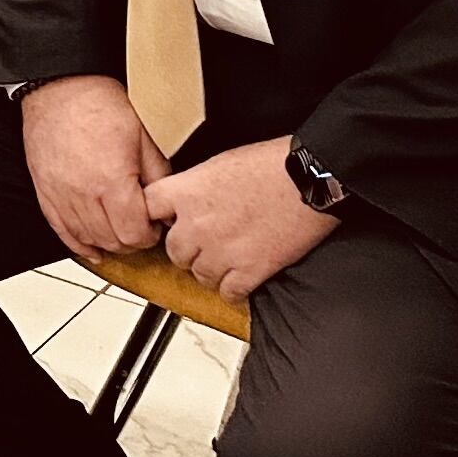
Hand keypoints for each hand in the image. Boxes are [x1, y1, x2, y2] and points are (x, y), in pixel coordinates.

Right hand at [19, 75, 170, 259]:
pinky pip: (61, 231)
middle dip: (131, 240)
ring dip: (108, 242)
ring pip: (87, 239)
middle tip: (139, 226)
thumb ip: (158, 176)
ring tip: (119, 231)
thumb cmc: (99, 106)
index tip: (153, 224)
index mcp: (112, 182)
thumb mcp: (143, 138)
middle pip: (112, 241)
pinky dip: (78, 244)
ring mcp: (61, 195)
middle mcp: (83, 195)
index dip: (150, 235)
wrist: (61, 89)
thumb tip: (166, 205)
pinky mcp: (45, 192)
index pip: (134, 234)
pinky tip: (91, 247)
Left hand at [143, 137, 334, 299]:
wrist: (310, 177)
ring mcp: (222, 251)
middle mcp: (197, 224)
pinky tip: (242, 276)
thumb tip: (183, 200)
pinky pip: (228, 293)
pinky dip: (233, 288)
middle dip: (187, 248)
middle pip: (173, 250)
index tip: (167, 221)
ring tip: (226, 259)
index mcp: (186, 192)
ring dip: (210, 269)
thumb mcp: (216, 164)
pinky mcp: (251, 271)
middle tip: (204, 243)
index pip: (147, 211)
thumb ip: (193, 186)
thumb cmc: (270, 164)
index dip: (157, 218)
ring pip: (198, 275)